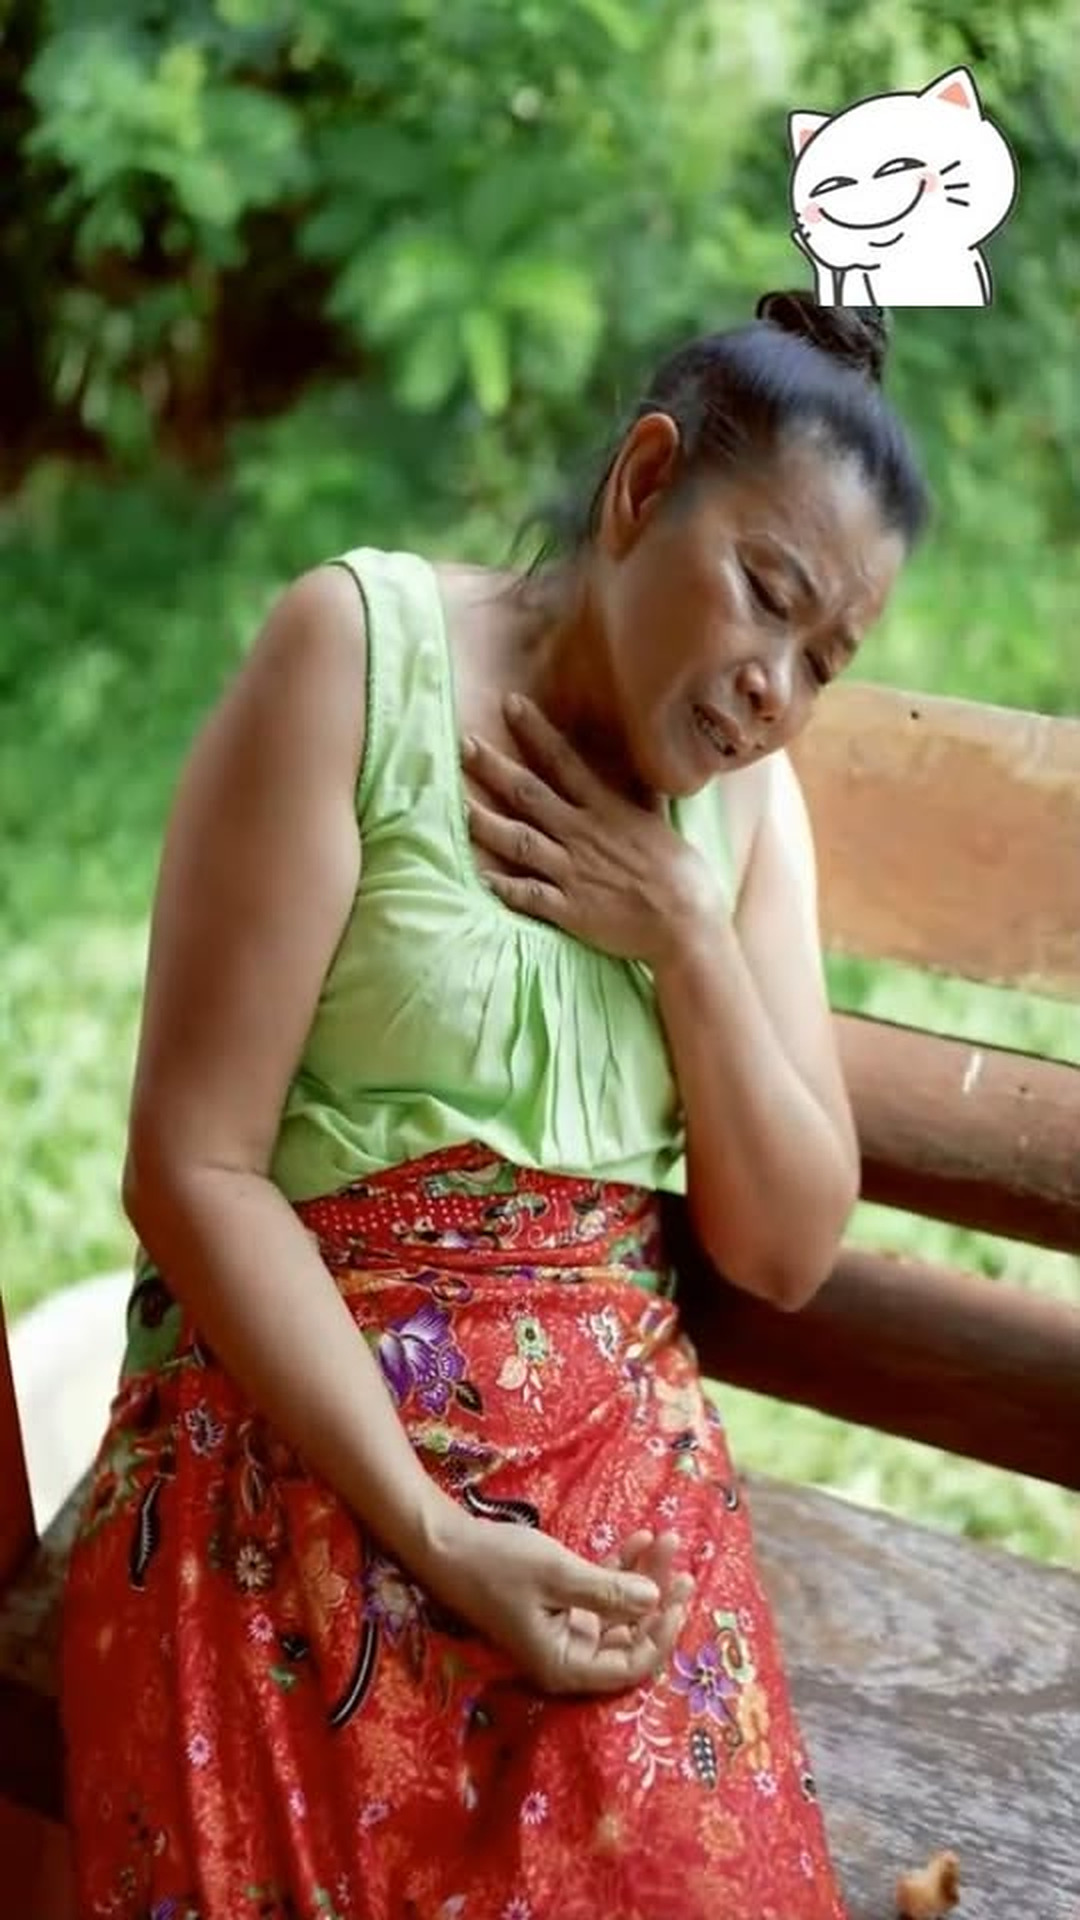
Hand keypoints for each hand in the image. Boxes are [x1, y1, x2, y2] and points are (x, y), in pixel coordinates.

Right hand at [423, 1510, 694, 1695]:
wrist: (446, 1544)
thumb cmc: (498, 1564)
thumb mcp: (558, 1575)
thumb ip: (609, 1591)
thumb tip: (657, 1601)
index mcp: (563, 1666)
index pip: (629, 1668)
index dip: (659, 1637)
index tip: (677, 1600)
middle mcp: (567, 1655)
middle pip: (629, 1638)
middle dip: (658, 1601)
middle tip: (682, 1566)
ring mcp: (564, 1629)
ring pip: (619, 1611)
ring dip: (643, 1579)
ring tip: (666, 1541)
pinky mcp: (559, 1605)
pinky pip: (600, 1593)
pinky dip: (620, 1569)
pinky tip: (640, 1539)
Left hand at [461, 693, 724, 964]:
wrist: (687, 923)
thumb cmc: (680, 874)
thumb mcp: (658, 823)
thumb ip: (637, 797)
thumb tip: (638, 766)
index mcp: (606, 810)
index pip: (564, 762)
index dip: (534, 731)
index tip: (510, 703)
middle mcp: (583, 835)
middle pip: (529, 795)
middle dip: (494, 768)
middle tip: (464, 744)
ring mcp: (573, 872)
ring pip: (519, 842)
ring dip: (486, 823)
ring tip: (459, 805)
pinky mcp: (569, 909)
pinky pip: (528, 895)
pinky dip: (502, 886)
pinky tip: (478, 875)